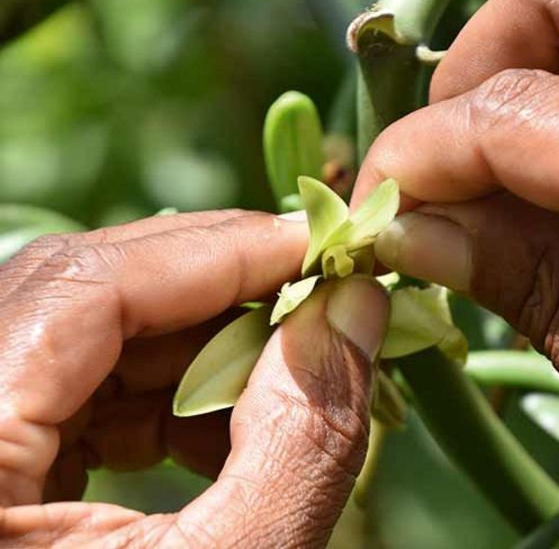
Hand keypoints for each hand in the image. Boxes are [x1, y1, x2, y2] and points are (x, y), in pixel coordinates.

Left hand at [0, 210, 388, 546]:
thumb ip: (300, 437)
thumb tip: (356, 306)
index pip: (83, 286)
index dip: (221, 251)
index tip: (323, 246)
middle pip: (82, 294)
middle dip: (220, 289)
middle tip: (320, 289)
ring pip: (86, 337)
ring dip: (202, 346)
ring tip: (291, 368)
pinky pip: (76, 393)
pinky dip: (167, 397)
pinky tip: (231, 430)